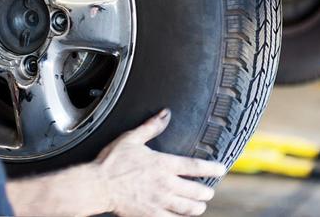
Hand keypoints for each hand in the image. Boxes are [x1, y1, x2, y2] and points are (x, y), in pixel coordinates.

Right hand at [95, 109, 225, 216]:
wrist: (97, 186)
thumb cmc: (112, 162)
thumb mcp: (132, 139)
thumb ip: (151, 127)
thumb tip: (165, 113)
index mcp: (163, 164)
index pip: (194, 166)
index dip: (211, 167)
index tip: (222, 168)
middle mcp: (165, 184)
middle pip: (196, 190)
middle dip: (206, 191)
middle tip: (209, 191)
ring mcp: (159, 201)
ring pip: (187, 208)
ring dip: (197, 207)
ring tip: (200, 205)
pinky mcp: (150, 215)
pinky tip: (182, 216)